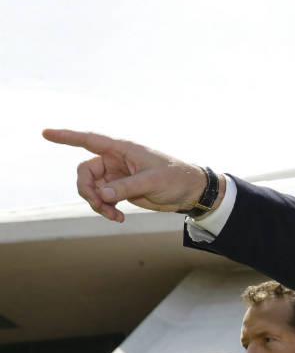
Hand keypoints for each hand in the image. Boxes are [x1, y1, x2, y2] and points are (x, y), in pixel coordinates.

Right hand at [42, 129, 218, 221]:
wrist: (190, 192)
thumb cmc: (176, 178)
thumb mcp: (152, 182)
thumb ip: (126, 187)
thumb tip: (102, 195)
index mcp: (122, 149)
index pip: (88, 140)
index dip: (66, 136)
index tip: (45, 133)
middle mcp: (115, 160)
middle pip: (84, 172)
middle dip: (87, 190)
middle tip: (101, 205)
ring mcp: (116, 176)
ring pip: (91, 188)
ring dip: (97, 204)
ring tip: (113, 216)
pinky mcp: (120, 190)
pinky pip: (102, 199)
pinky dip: (105, 209)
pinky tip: (118, 218)